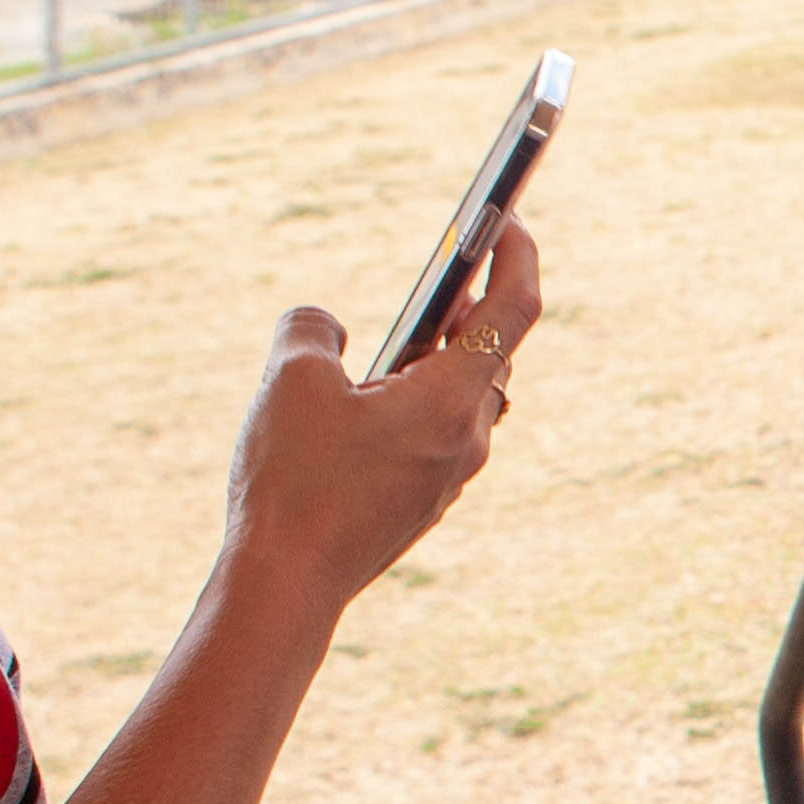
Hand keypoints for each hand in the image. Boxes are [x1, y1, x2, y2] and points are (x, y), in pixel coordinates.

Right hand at [225, 217, 539, 616]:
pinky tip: (373, 398)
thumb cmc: (293, 481)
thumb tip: (327, 326)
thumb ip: (312, 328)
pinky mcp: (422, 501)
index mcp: (452, 400)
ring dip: (442, 357)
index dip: (518, 256)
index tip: (512, 219)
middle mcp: (467, 439)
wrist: (286, 585)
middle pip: (491, 354)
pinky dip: (419, 400)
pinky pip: (437, 434)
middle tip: (456, 265)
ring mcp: (449, 476)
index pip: (513, 311)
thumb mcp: (291, 380)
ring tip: (410, 329)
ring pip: (464, 398)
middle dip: (473, 305)